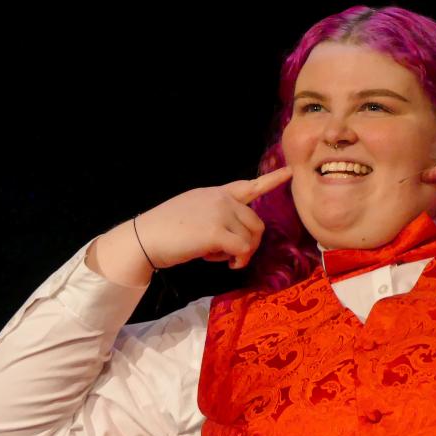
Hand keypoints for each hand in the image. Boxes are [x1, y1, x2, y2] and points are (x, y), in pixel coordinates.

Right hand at [136, 166, 292, 269]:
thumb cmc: (166, 230)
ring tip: (221, 257)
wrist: (145, 238)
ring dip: (242, 253)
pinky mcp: (217, 232)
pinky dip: (237, 260)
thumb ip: (216, 214)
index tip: (290, 172)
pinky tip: (222, 262)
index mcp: (216, 193)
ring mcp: (220, 213)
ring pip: (252, 237)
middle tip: (232, 256)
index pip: (248, 185)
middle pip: (257, 222)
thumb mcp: (193, 211)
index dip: (271, 180)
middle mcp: (221, 199)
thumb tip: (234, 233)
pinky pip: (243, 249)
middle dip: (250, 242)